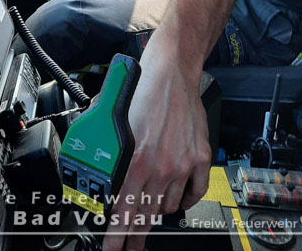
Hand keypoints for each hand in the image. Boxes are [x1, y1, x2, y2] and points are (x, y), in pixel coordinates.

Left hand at [103, 27, 210, 250]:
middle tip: (130, 247)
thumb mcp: (114, 121)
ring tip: (150, 216)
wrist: (173, 69)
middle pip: (147, 214)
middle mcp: (161, 166)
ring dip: (158, 213)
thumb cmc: (143, 86)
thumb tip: (101, 173)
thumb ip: (110, 151)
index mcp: (136, 159)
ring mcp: (184, 164)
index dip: (117, 236)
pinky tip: (178, 201)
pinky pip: (195, 192)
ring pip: (169, 205)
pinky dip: (186, 200)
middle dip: (136, 235)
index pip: (124, 210)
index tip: (113, 248)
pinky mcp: (201, 157)